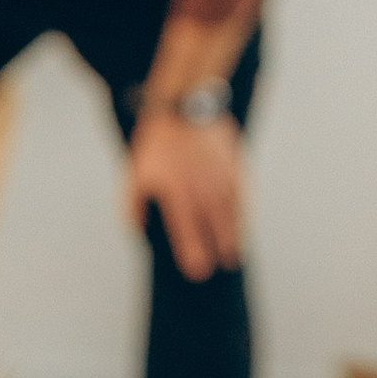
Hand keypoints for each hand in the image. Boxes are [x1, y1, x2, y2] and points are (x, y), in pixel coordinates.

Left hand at [128, 109, 244, 278]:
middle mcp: (202, 187)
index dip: (192, 251)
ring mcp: (220, 176)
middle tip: (223, 268)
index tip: (197, 271)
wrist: (182, 106)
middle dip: (218, 248)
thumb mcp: (135, 175)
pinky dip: (243, 212)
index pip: (186, 230)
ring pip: (231, 211)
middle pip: (213, 225)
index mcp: (177, 193)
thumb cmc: (155, 146)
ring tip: (234, 254)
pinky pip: (241, 194)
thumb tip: (137, 233)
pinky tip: (243, 225)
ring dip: (234, 234)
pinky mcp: (233, 164)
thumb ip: (133, 207)